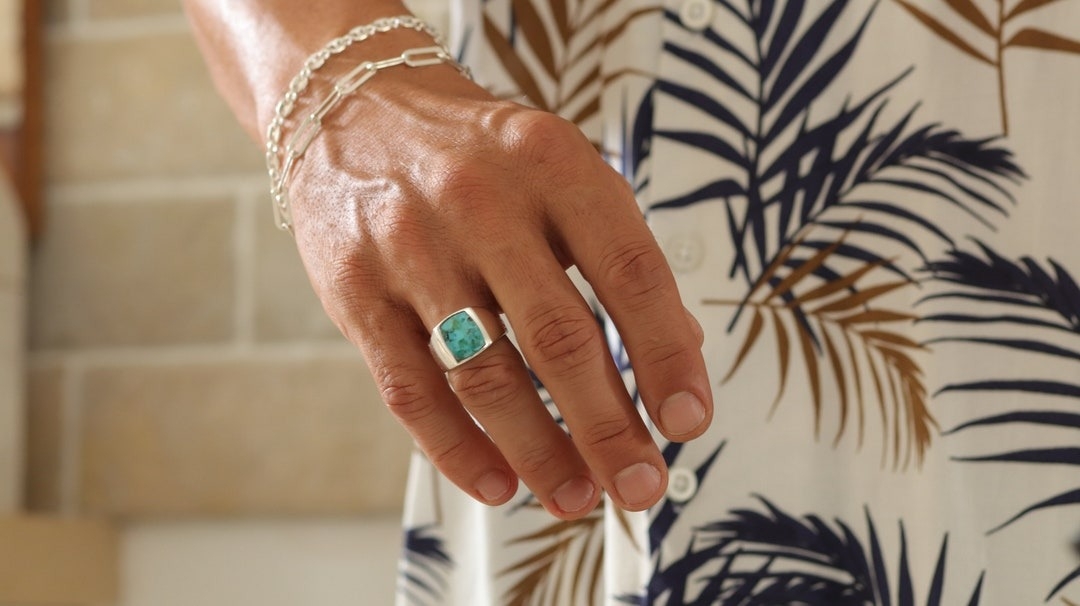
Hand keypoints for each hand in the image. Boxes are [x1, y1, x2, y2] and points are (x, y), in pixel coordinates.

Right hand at [290, 62, 712, 518]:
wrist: (352, 110)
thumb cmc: (473, 152)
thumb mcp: (558, 171)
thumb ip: (616, 252)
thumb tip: (677, 350)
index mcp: (551, 164)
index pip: (629, 271)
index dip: (666, 355)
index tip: (687, 420)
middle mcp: (480, 202)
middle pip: (560, 339)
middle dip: (609, 428)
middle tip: (641, 486)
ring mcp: (411, 249)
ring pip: (485, 377)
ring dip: (539, 452)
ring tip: (576, 495)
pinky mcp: (356, 293)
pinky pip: (410, 391)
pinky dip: (458, 450)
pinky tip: (498, 482)